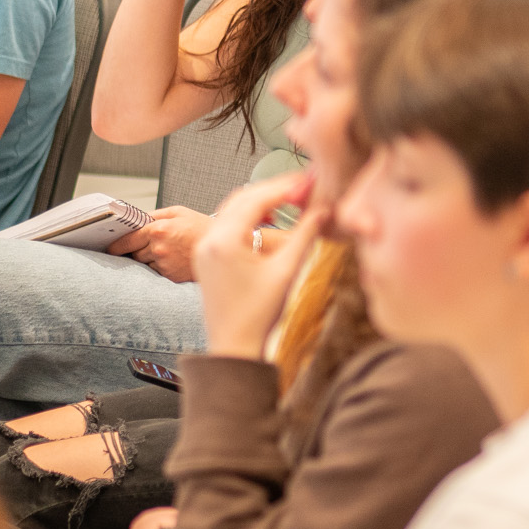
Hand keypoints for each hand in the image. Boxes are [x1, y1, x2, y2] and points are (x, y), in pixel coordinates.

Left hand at [108, 206, 215, 282]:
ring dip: (150, 258)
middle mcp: (158, 248)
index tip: (111, 247)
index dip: (116, 245)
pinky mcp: (170, 276)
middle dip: (137, 250)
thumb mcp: (179, 212)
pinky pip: (156, 272)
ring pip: (145, 263)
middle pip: (134, 253)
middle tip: (151, 245)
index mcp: (158, 229)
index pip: (125, 240)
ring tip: (168, 251)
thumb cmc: (203, 227)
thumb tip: (136, 220)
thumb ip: (154, 215)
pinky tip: (174, 259)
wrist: (225, 245)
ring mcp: (164, 264)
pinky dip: (161, 266)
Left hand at [194, 173, 326, 359]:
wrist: (235, 348)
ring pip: (234, 209)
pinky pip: (227, 224)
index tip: (309, 180)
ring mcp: (204, 249)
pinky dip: (249, 215)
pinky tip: (270, 219)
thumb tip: (324, 209)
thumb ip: (306, 234)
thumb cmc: (258, 316)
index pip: (257, 198)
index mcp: (224, 241)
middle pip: (242, 198)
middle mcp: (208, 240)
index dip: (285, 186)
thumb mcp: (287, 270)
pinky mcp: (207, 258)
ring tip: (292, 199)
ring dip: (262, 200)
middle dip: (274, 189)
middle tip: (303, 185)